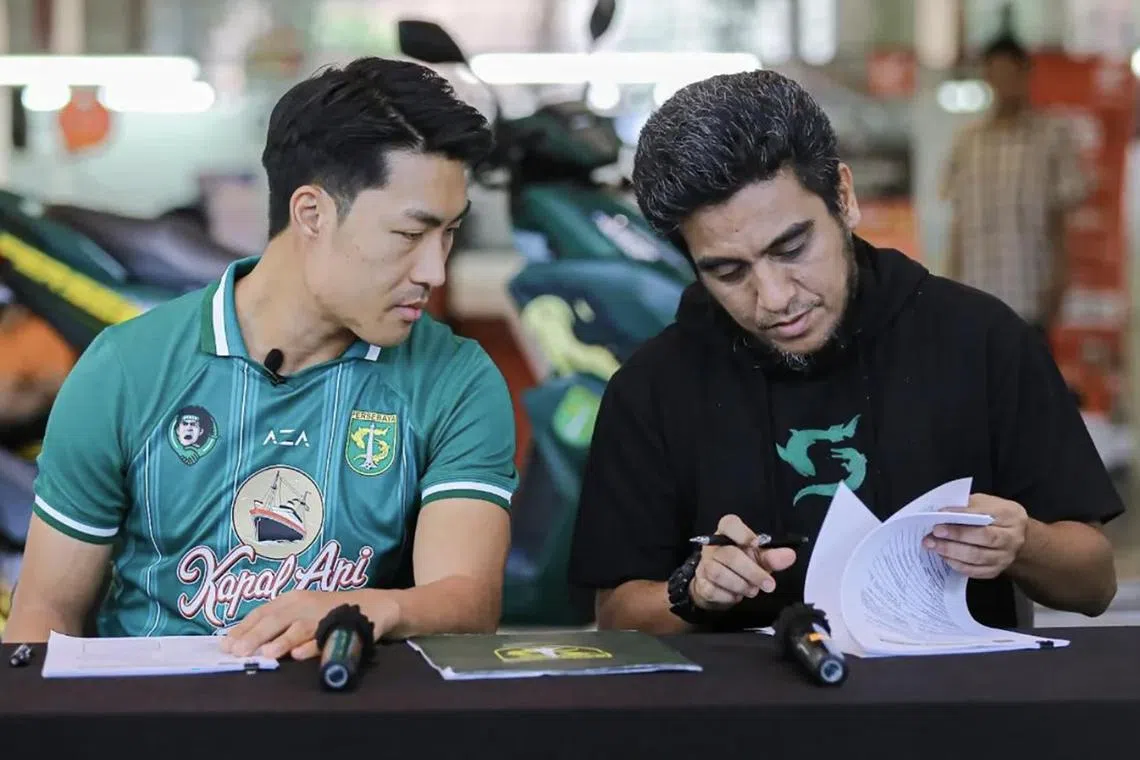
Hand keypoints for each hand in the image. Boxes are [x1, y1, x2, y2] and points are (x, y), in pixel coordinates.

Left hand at [220, 590, 397, 660]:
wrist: (373, 605)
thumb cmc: (330, 610)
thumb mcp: (302, 610)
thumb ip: (278, 624)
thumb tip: (243, 642)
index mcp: (293, 598)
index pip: (263, 612)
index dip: (244, 627)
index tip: (225, 644)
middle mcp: (305, 604)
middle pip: (276, 619)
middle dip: (254, 636)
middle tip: (236, 652)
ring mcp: (324, 615)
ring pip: (299, 628)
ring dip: (281, 641)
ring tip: (265, 655)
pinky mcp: (343, 625)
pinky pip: (324, 637)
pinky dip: (311, 646)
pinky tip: (298, 655)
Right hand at [689, 514, 796, 610]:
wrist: (718, 586)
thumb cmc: (741, 566)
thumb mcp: (759, 559)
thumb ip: (773, 557)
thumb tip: (790, 555)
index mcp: (727, 533)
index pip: (729, 524)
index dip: (742, 533)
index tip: (756, 544)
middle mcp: (713, 546)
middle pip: (729, 554)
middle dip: (752, 571)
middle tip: (769, 584)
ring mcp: (704, 564)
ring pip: (719, 573)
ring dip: (741, 585)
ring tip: (753, 590)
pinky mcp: (701, 583)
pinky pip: (713, 590)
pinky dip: (729, 596)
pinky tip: (736, 595)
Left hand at [924, 494, 1028, 578]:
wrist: (1014, 537)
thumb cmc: (994, 516)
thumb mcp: (986, 503)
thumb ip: (969, 506)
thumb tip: (943, 512)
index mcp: (1010, 516)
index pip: (986, 515)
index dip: (962, 515)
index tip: (941, 513)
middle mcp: (1012, 538)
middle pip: (984, 538)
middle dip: (957, 535)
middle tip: (935, 532)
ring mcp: (1005, 557)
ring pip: (978, 557)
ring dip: (952, 551)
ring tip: (933, 545)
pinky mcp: (995, 571)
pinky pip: (975, 571)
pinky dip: (957, 564)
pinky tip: (944, 556)